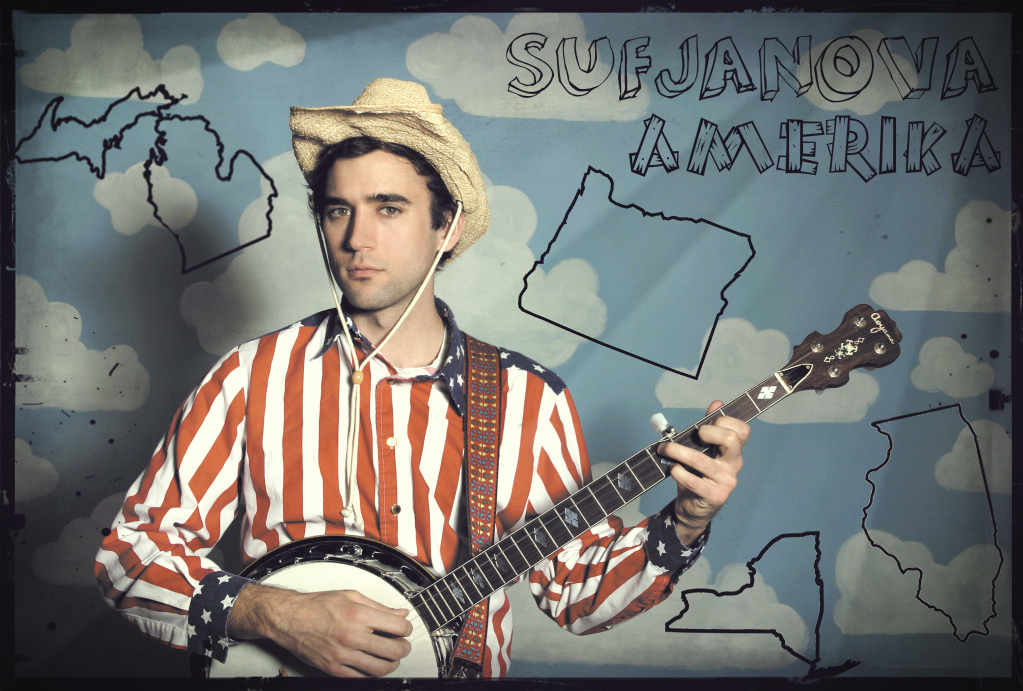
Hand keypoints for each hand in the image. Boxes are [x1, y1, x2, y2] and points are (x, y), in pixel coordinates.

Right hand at [227, 584, 412, 676]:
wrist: (290, 618)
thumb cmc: (317, 606)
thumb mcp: (351, 596)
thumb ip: (379, 607)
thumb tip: (400, 612)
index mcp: (359, 615)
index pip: (398, 626)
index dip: (406, 628)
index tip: (404, 628)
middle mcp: (352, 636)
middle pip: (394, 650)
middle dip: (404, 648)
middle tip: (402, 644)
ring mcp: (343, 655)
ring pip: (381, 668)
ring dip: (392, 664)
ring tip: (390, 657)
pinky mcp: (333, 668)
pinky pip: (361, 678)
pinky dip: (372, 674)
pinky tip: (373, 665)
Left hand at [658, 401, 747, 544]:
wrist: (695, 508)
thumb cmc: (698, 475)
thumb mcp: (704, 450)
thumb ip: (710, 427)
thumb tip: (717, 403)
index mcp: (734, 451)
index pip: (742, 429)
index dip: (724, 421)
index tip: (706, 425)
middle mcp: (734, 465)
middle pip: (731, 439)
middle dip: (707, 432)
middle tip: (694, 436)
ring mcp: (727, 482)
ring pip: (702, 460)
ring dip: (678, 451)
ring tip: (665, 449)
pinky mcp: (715, 496)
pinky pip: (694, 481)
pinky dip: (679, 472)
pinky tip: (673, 469)